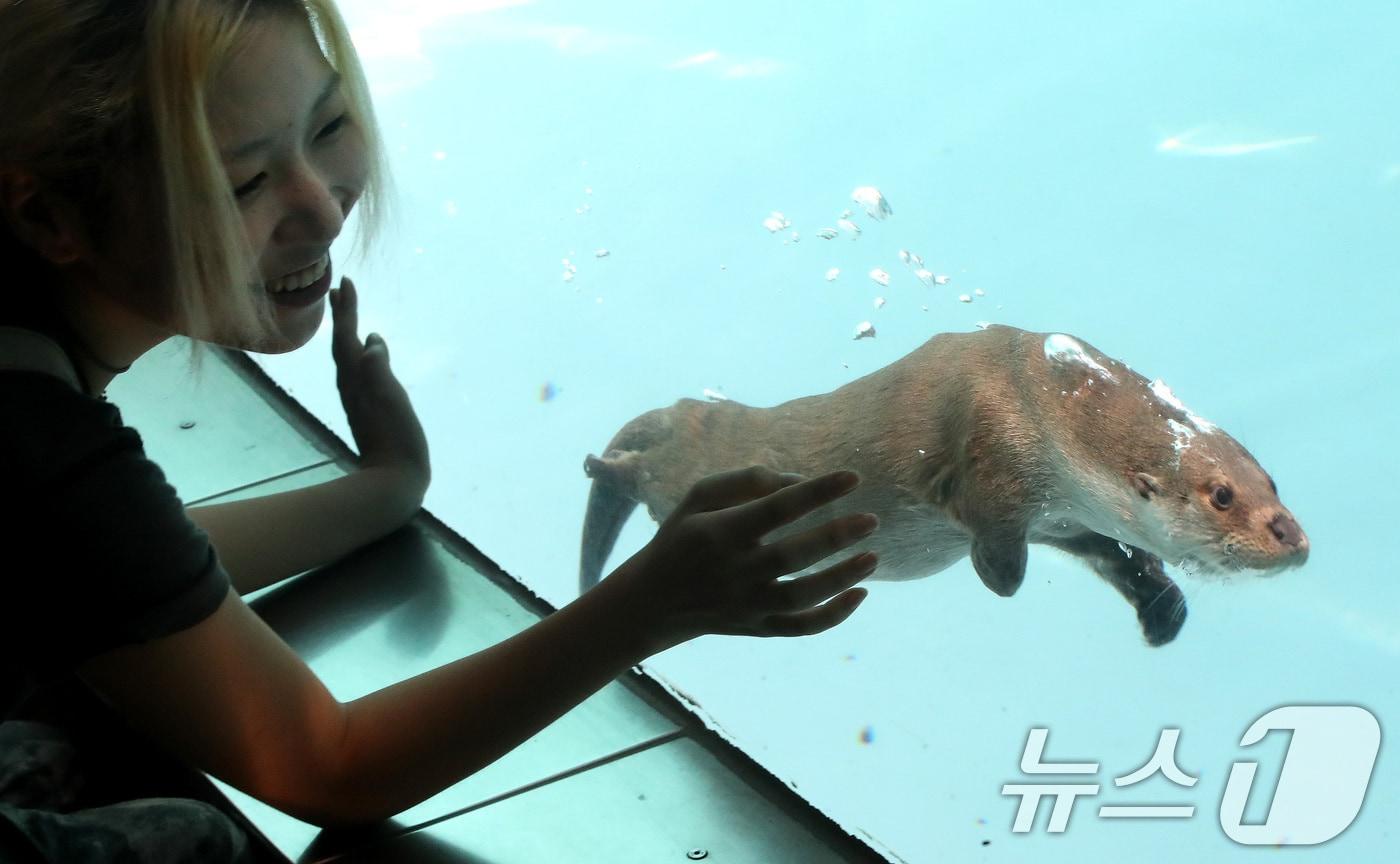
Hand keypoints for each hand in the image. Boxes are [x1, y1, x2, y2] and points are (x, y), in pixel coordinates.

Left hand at [329, 276, 430, 496]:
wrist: (393, 478)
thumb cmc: (396, 438)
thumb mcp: (390, 400)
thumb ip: (378, 368)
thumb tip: (371, 340)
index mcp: (355, 379)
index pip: (346, 336)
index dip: (347, 310)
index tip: (345, 281)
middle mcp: (352, 385)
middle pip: (342, 343)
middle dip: (343, 316)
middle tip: (341, 289)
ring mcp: (359, 398)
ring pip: (348, 357)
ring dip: (348, 332)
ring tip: (351, 315)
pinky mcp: (369, 408)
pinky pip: (360, 371)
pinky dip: (361, 354)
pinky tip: (369, 355)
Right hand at [604, 466, 878, 653]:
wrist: (652, 602)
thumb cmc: (682, 538)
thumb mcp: (697, 499)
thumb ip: (744, 481)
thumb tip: (797, 480)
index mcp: (719, 532)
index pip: (775, 508)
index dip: (816, 491)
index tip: (853, 477)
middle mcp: (734, 571)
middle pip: (792, 555)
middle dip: (835, 537)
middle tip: (872, 520)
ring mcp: (746, 604)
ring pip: (802, 596)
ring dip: (841, 577)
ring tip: (873, 557)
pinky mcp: (756, 628)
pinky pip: (800, 628)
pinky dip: (833, 616)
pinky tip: (860, 595)